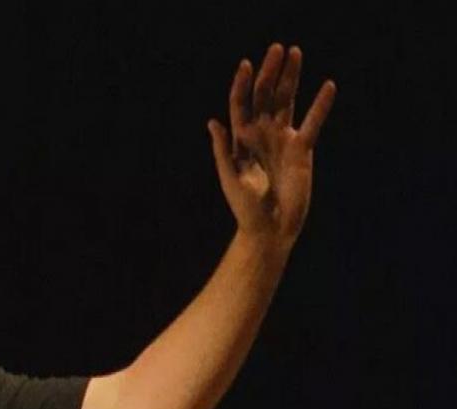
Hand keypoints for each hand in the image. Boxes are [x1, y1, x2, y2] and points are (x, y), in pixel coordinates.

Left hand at [208, 44, 336, 243]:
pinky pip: (312, 122)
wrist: (270, 228)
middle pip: (265, 97)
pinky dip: (320, 105)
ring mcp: (282, 140)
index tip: (245, 64)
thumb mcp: (230, 177)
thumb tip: (213, 122)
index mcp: (240, 140)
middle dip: (270, 73)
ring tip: (296, 53)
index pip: (240, 105)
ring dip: (291, 78)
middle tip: (277, 48)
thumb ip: (222, 150)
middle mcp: (261, 135)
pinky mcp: (302, 149)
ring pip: (287, 102)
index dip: (242, 85)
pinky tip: (328, 86)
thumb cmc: (245, 207)